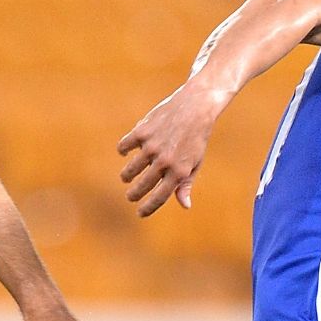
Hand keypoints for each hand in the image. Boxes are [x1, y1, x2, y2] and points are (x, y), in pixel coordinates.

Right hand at [116, 85, 226, 217]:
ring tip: (126, 177)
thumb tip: (185, 205)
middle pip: (142, 186)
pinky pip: (124, 146)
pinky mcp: (142, 131)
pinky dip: (123, 150)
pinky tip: (125, 152)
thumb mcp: (195, 163)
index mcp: (180, 172)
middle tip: (130, 196)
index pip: (160, 197)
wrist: (195, 107)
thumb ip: (186, 184)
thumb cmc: (196, 138)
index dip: (148, 208)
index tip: (140, 213)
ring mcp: (152, 146)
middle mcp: (165, 161)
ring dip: (126, 176)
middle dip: (133, 194)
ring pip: (131, 169)